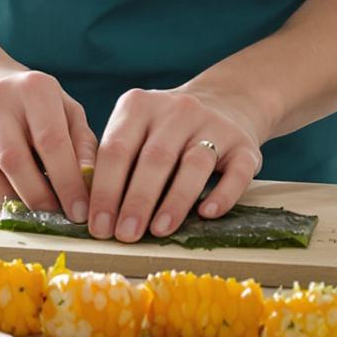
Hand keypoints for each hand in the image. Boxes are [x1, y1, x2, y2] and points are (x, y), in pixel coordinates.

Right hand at [0, 65, 97, 218]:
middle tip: (55, 215)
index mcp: (33, 88)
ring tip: (30, 202)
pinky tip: (3, 187)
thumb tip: (89, 184)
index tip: (80, 212)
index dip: (68, 183)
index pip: (51, 142)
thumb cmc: (29, 102)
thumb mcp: (64, 109)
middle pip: (14, 162)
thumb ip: (82, 144)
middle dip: (39, 198)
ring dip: (13, 199)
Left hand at [85, 86, 263, 242]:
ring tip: (158, 231)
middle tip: (125, 235)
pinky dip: (222, 194)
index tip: (99, 226)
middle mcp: (178, 110)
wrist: (227, 101)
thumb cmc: (166, 130)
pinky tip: (206, 213)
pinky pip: (237, 172)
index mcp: (140, 105)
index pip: (116, 149)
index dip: (105, 190)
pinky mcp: (245, 146)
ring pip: (194, 165)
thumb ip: (115, 161)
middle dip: (136, 201)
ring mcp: (215, 126)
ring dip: (174, 201)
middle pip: (154, 158)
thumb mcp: (136, 129)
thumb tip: (91, 211)